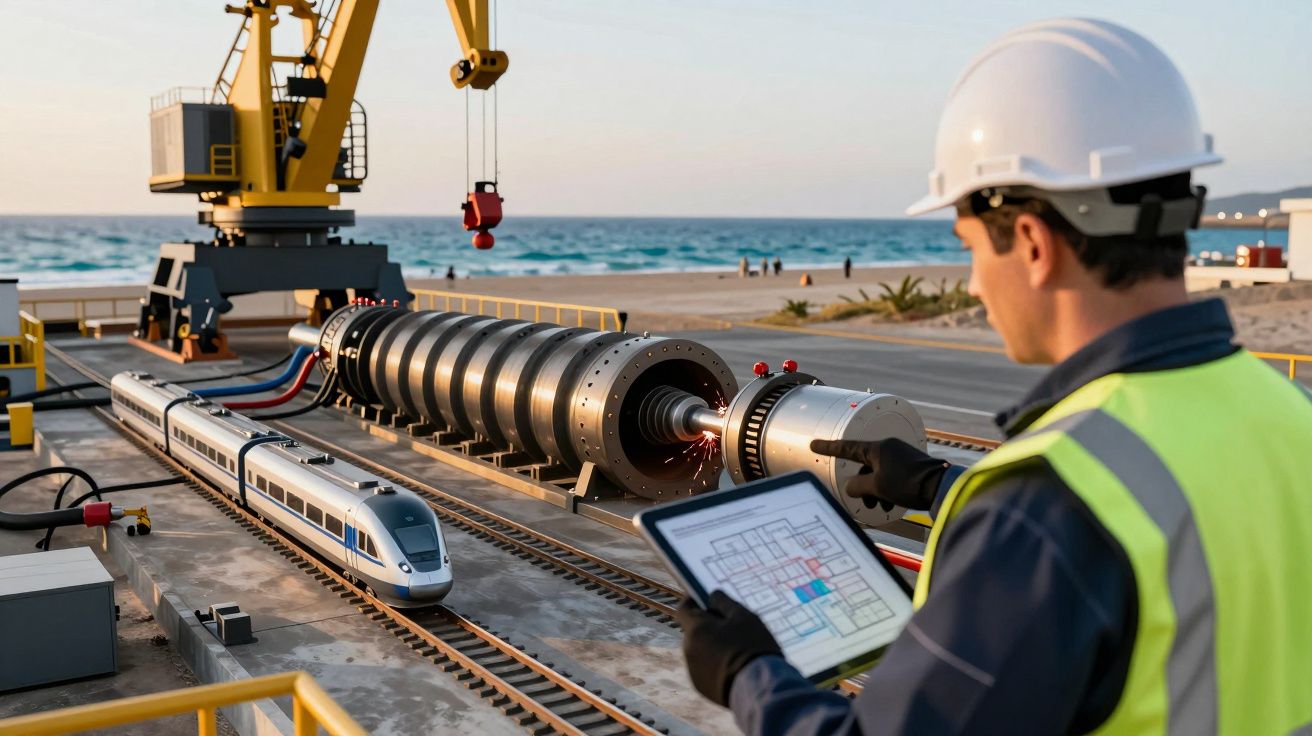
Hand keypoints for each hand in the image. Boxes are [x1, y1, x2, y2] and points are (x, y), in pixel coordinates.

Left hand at [676, 591, 781, 705]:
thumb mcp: (743, 617)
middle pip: (694, 630)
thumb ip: (724, 602)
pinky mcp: (702, 687)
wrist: (759, 688)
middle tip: (731, 624)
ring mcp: (693, 670)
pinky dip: (715, 664)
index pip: (684, 608)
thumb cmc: (752, 647)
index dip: (693, 601)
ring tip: (737, 648)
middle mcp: (689, 650)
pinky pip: (705, 668)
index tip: (705, 597)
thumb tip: (712, 595)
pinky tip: (735, 666)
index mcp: (696, 630)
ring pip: (700, 649)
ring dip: (712, 645)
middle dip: (708, 625)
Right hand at [809, 437, 947, 510]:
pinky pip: (891, 477)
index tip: (815, 444)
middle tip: (867, 502)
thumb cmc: (908, 483)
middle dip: (863, 487)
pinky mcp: (911, 467)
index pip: (847, 447)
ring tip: (883, 506)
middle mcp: (889, 449)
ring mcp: (901, 457)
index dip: (829, 448)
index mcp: (878, 448)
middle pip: (864, 467)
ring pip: (878, 474)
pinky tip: (894, 504)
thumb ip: (857, 486)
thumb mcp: (876, 486)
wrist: (941, 487)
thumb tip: (852, 487)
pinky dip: (888, 490)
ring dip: (876, 492)